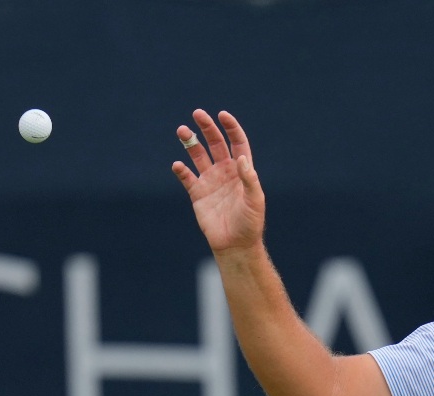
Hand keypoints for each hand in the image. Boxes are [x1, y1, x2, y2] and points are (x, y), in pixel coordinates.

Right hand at [172, 109, 264, 253]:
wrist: (235, 244)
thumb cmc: (250, 223)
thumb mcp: (255, 200)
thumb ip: (249, 179)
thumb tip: (241, 158)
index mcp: (241, 170)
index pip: (237, 143)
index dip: (231, 128)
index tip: (222, 115)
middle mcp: (225, 172)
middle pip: (215, 144)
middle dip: (207, 128)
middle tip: (197, 113)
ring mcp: (210, 181)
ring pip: (198, 155)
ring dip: (190, 142)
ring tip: (182, 130)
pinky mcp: (197, 193)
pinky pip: (187, 177)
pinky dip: (181, 170)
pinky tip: (178, 165)